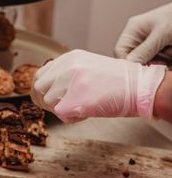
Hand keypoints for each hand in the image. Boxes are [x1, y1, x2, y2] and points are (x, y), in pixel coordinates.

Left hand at [31, 49, 166, 122]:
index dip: (41, 90)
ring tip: (78, 110)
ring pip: (48, 102)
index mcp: (68, 57)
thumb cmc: (117, 81)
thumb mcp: (87, 66)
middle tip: (58, 109)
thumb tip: (49, 88)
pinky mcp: (77, 99)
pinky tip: (83, 115)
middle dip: (43, 102)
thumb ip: (67, 73)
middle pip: (38, 88)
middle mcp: (67, 67)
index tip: (47, 99)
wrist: (140, 87)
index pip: (40, 75)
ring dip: (59, 110)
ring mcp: (71, 82)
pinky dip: (69, 119)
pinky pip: (60, 113)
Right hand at [114, 3, 171, 63]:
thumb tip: (129, 65)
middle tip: (162, 61)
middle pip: (135, 59)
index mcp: (133, 30)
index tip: (139, 72)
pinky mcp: (163, 48)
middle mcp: (140, 37)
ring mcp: (152, 43)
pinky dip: (167, 60)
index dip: (128, 63)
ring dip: (161, 61)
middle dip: (148, 63)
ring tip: (171, 49)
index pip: (120, 52)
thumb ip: (144, 51)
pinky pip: (160, 60)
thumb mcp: (161, 34)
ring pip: (150, 61)